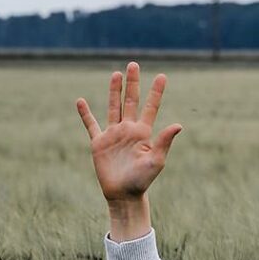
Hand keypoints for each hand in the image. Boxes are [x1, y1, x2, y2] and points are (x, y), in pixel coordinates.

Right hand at [76, 62, 182, 240]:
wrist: (123, 195)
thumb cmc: (142, 180)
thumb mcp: (156, 161)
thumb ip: (164, 142)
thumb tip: (178, 125)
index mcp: (144, 133)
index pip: (151, 107)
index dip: (156, 92)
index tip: (162, 76)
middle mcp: (129, 130)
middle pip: (131, 101)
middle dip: (132, 83)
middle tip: (133, 64)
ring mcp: (113, 135)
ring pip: (113, 107)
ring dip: (114, 91)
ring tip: (116, 74)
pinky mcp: (99, 143)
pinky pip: (91, 125)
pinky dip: (85, 114)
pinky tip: (81, 101)